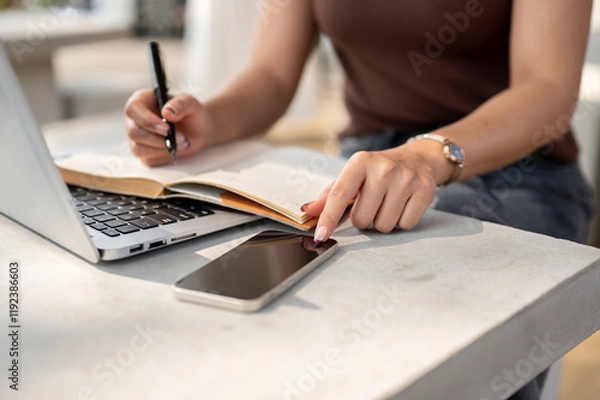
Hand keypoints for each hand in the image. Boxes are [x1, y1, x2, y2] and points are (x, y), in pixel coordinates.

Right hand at [124, 89, 210, 165]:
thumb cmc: (189, 112)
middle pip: (134, 132)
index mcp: (141, 100)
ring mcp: (137, 137)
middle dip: (159, 139)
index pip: (133, 109)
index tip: (168, 129)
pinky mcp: (143, 153)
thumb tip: (167, 112)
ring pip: (139, 149)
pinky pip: (148, 160)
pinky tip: (177, 149)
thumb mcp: (190, 103)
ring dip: (163, 149)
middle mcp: (135, 119)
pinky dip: (165, 157)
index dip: (148, 121)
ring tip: (184, 143)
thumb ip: (180, 104)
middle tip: (182, 138)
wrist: (196, 129)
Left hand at [303, 141, 451, 241]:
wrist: (418, 159)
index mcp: (360, 161)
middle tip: (372, 204)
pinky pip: (405, 225)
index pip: (339, 195)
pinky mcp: (424, 190)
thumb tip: (307, 210)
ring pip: (384, 226)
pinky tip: (403, 205)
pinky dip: (402, 221)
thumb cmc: (378, 171)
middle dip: (364, 219)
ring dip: (383, 221)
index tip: (320, 236)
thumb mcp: (353, 176)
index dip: (328, 218)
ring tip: (388, 203)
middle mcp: (383, 168)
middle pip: (362, 219)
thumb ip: (330, 195)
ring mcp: (406, 179)